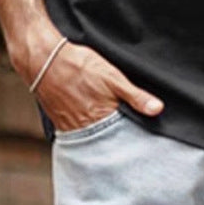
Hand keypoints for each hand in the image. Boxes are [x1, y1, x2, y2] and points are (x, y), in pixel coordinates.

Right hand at [30, 40, 163, 131]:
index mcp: (102, 121)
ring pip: (93, 139)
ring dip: (102, 137)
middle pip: (107, 142)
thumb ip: (136, 96)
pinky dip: (87, 132)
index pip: (123, 140)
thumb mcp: (114, 77)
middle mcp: (87, 130)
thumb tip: (158, 109)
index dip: (133, 139)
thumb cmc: (80, 67)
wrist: (46, 61)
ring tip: (112, 132)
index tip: (144, 143)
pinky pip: (79, 134)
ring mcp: (72, 128)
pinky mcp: (62, 123)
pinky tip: (92, 124)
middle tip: (128, 140)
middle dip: (118, 142)